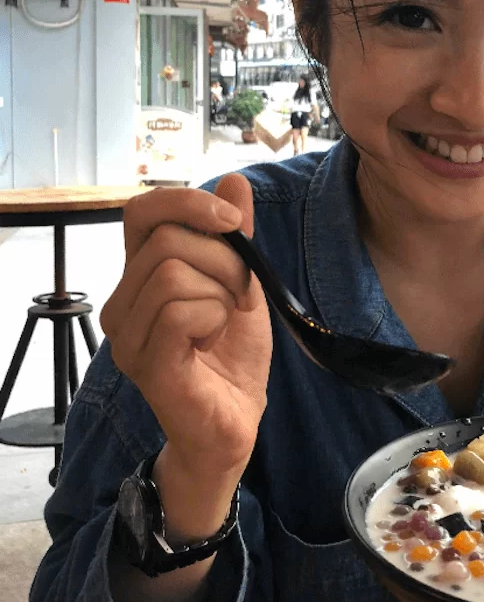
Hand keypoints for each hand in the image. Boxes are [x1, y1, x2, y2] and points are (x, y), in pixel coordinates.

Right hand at [101, 173, 272, 475]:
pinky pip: (179, 311)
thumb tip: (235, 180)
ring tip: (224, 322)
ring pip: (173, 273)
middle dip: (223, 260)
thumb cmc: (232, 355)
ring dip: (221, 292)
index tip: (232, 220)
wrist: (235, 421)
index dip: (187, 201)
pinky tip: (215, 339)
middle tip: (238, 295)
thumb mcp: (242, 282)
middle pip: (168, 241)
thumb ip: (235, 236)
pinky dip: (214, 317)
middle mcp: (123, 301)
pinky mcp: (146, 363)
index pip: (141, 210)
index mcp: (141, 275)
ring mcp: (128, 335)